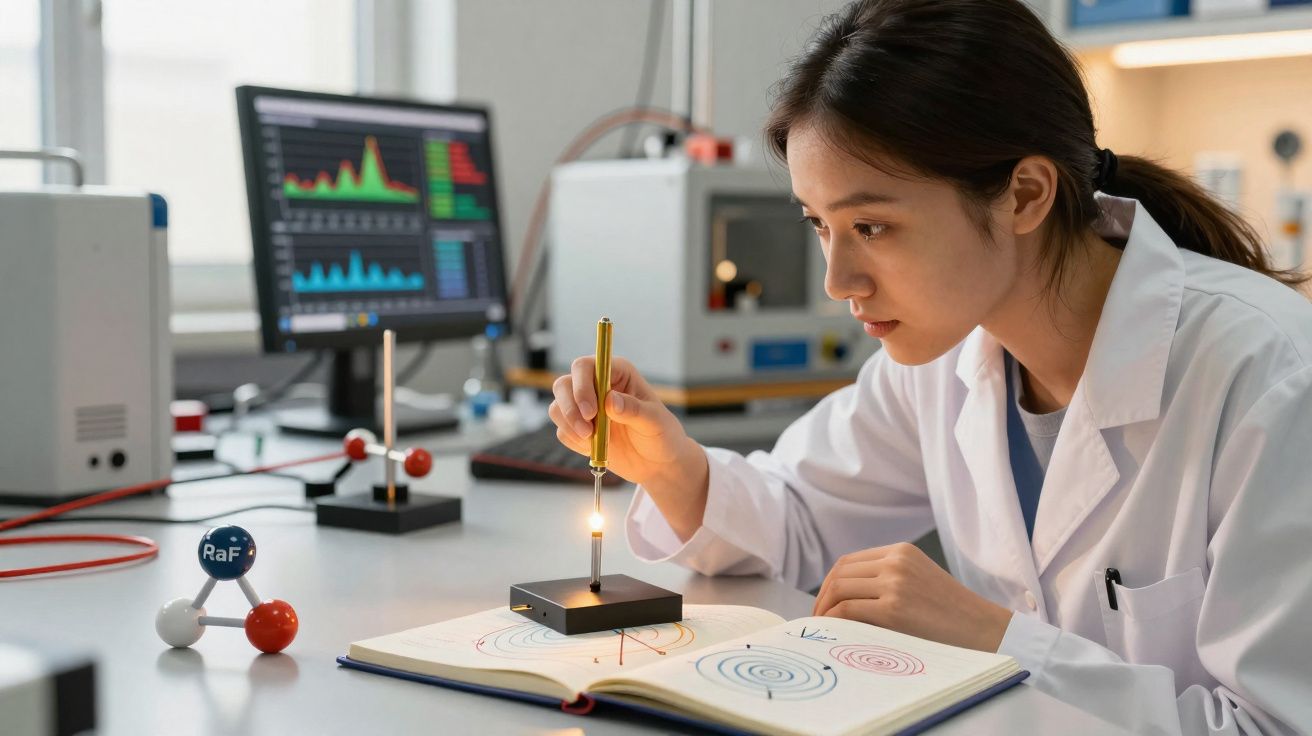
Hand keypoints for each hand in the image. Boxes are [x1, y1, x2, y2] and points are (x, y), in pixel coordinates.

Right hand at [548, 356, 697, 488]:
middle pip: (564, 385)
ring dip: (569, 426)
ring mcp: (585, 407)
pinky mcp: (578, 427)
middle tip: (587, 431)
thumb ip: (634, 409)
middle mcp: (597, 385)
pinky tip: (593, 448)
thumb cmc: (661, 436)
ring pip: (558, 407)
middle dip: (570, 409)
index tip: (591, 412)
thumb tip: (610, 400)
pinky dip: (573, 441)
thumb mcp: (655, 422)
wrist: (657, 464)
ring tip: (592, 441)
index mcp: (617, 373)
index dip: (582, 386)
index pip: (585, 367)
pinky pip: (561, 430)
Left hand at [812, 542, 1013, 651]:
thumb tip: (843, 598)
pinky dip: (834, 621)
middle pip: (840, 574)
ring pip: (840, 590)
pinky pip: (848, 610)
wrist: (983, 629)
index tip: (824, 602)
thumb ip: (887, 579)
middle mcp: (896, 562)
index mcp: (901, 551)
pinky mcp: (894, 609)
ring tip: (823, 628)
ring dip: (825, 610)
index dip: (830, 582)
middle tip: (817, 618)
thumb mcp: (919, 580)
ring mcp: (895, 583)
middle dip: (823, 597)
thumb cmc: (951, 613)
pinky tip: (833, 632)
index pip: (849, 561)